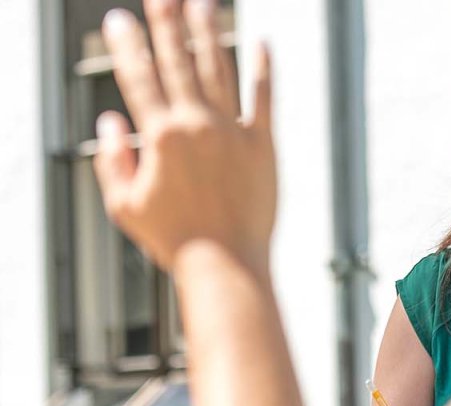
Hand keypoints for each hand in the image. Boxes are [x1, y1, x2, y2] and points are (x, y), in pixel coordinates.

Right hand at [94, 0, 275, 273]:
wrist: (226, 262)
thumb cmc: (174, 240)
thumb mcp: (126, 205)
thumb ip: (114, 160)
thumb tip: (111, 121)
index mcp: (160, 137)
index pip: (139, 79)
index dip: (128, 46)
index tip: (120, 20)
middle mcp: (197, 125)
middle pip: (178, 62)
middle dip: (168, 23)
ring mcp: (233, 132)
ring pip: (220, 70)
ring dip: (209, 33)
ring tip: (202, 3)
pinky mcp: (264, 145)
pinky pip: (264, 99)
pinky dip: (263, 69)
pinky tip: (263, 43)